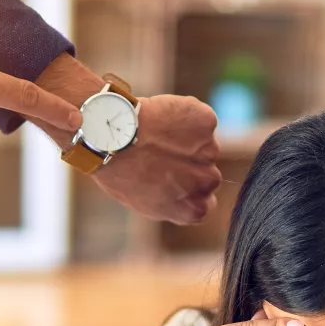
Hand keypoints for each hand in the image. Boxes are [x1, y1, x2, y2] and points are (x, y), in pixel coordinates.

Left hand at [90, 94, 221, 223]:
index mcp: (196, 209)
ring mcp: (211, 151)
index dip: (189, 188)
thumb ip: (174, 201)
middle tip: (162, 154)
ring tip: (157, 136)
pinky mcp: (207, 122)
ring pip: (205, 145)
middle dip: (191, 164)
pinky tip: (162, 118)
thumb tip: (180, 191)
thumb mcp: (147, 203)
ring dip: (188, 140)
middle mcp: (209, 182)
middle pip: (209, 173)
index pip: (206, 202)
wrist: (114, 139)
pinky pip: (199, 118)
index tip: (174, 178)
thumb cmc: (121, 173)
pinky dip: (185, 116)